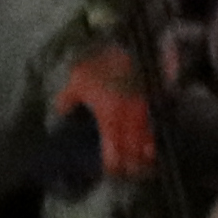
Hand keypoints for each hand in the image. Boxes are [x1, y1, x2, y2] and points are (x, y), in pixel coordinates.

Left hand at [52, 45, 153, 180]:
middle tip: (132, 174)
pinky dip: (155, 131)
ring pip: (147, 134)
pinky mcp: (155, 96)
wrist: (132, 42)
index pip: (112, 144)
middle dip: (132, 161)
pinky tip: (156, 137)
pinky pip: (156, 119)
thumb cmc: (102, 63)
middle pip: (133, 145)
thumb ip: (69, 98)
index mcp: (110, 115)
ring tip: (147, 163)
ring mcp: (145, 106)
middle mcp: (129, 115)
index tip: (112, 171)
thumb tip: (60, 110)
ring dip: (146, 150)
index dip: (113, 160)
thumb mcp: (78, 79)